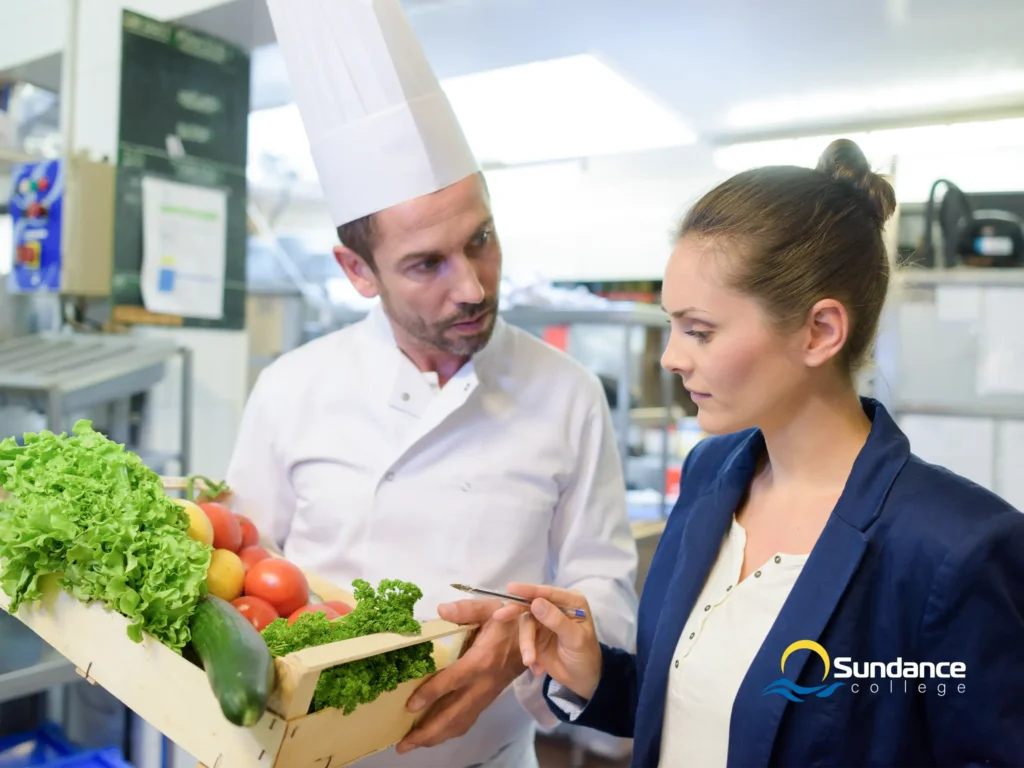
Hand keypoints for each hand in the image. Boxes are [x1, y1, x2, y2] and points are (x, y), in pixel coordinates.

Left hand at [395, 598, 525, 754]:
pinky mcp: (486, 700)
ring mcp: (485, 695)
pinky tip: (433, 735)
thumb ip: (467, 609)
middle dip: (427, 732)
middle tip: (402, 744)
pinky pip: (466, 721)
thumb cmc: (510, 622)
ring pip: (459, 723)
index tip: (409, 706)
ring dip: (435, 737)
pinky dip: (447, 732)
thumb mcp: (491, 608)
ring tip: (410, 744)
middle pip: (454, 715)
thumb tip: (441, 610)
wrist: (538, 639)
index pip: (453, 681)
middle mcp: (482, 684)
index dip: (431, 694)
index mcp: (481, 661)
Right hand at [491, 583, 601, 700]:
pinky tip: (538, 667)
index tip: (511, 588)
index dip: (528, 590)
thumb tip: (536, 603)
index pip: (547, 592)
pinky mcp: (535, 636)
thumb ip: (556, 620)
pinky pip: (525, 640)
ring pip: (526, 625)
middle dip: (516, 612)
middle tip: (500, 616)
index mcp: (570, 601)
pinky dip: (528, 653)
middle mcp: (554, 607)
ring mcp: (543, 621)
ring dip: (526, 644)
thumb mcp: (575, 638)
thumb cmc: (585, 655)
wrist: (582, 679)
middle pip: (530, 604)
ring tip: (530, 661)